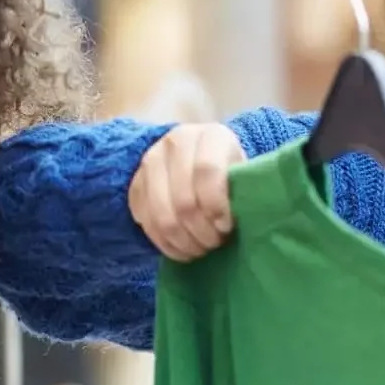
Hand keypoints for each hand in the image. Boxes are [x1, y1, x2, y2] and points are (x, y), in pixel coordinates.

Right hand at [128, 123, 247, 261]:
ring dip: (183, 241)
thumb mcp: (244, 174)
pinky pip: (146, 222)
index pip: (207, 172)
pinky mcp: (136, 184)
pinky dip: (165, 243)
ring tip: (200, 249)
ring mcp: (151, 162)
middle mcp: (176, 142)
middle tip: (215, 242)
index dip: (217, 206)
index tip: (227, 227)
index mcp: (210, 136)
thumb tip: (248, 218)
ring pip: (162, 216)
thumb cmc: (231, 172)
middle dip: (202, 232)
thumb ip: (244, 190)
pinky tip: (182, 249)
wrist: (199, 159)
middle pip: (184, 201)